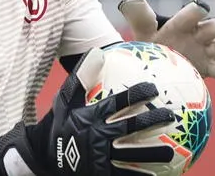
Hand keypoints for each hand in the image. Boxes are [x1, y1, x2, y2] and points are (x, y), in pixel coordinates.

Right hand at [0, 48, 175, 175]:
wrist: (43, 156)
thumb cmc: (59, 123)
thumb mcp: (65, 99)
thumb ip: (81, 77)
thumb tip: (98, 51)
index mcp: (90, 117)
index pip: (116, 103)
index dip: (135, 94)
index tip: (153, 88)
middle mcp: (97, 136)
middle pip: (130, 127)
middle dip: (152, 121)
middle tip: (171, 116)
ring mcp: (99, 158)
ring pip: (132, 155)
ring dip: (153, 154)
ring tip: (170, 151)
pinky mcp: (100, 174)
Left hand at [118, 0, 214, 84]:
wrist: (157, 62)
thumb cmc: (152, 41)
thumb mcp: (144, 28)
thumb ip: (139, 15)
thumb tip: (128, 1)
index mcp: (183, 22)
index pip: (191, 13)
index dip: (196, 9)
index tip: (201, 6)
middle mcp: (200, 33)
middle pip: (214, 27)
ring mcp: (208, 51)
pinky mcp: (212, 67)